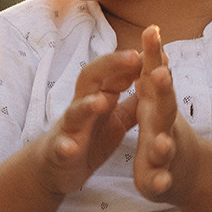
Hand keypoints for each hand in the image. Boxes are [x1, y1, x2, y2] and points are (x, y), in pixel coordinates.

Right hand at [34, 49, 140, 196]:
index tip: (153, 44)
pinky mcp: (59, 152)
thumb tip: (154, 76)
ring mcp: (69, 128)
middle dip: (111, 65)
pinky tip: (71, 149)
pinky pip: (61, 148)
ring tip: (101, 102)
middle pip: (92, 78)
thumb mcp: (117, 119)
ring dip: (87, 105)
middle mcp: (82, 106)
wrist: (57, 167)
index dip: (133, 58)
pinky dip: (65, 147)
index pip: (113, 70)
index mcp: (99, 96)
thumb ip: (134, 101)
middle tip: (134, 57)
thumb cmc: (89, 138)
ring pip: (75, 111)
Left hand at [131, 26, 201, 204]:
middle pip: (165, 106)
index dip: (153, 54)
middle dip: (163, 90)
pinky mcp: (158, 178)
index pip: (156, 75)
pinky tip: (157, 184)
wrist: (186, 173)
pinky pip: (159, 180)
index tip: (150, 30)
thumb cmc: (164, 128)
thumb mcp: (155, 97)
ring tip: (160, 142)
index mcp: (158, 105)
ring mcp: (165, 153)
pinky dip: (159, 182)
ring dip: (163, 144)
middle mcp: (165, 126)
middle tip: (160, 73)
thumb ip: (152, 68)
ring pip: (164, 147)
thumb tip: (152, 31)